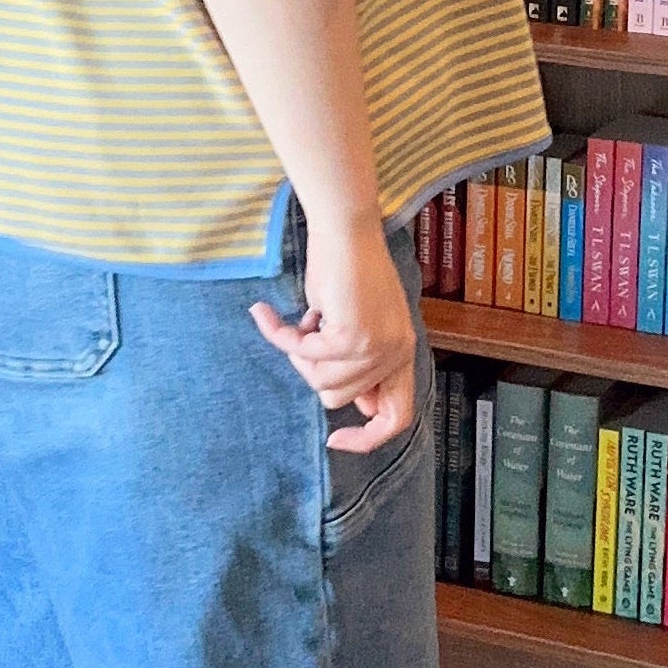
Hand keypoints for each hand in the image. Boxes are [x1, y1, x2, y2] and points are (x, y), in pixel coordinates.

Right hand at [249, 216, 415, 452]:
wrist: (344, 227)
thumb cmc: (345, 265)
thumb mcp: (356, 322)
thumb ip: (358, 362)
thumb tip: (354, 406)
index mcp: (402, 352)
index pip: (396, 418)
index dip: (366, 439)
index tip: (334, 440)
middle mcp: (397, 353)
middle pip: (338, 398)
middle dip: (309, 371)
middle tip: (300, 335)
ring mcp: (377, 347)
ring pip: (319, 381)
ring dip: (296, 352)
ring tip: (292, 320)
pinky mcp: (353, 336)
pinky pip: (303, 355)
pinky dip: (280, 336)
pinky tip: (265, 315)